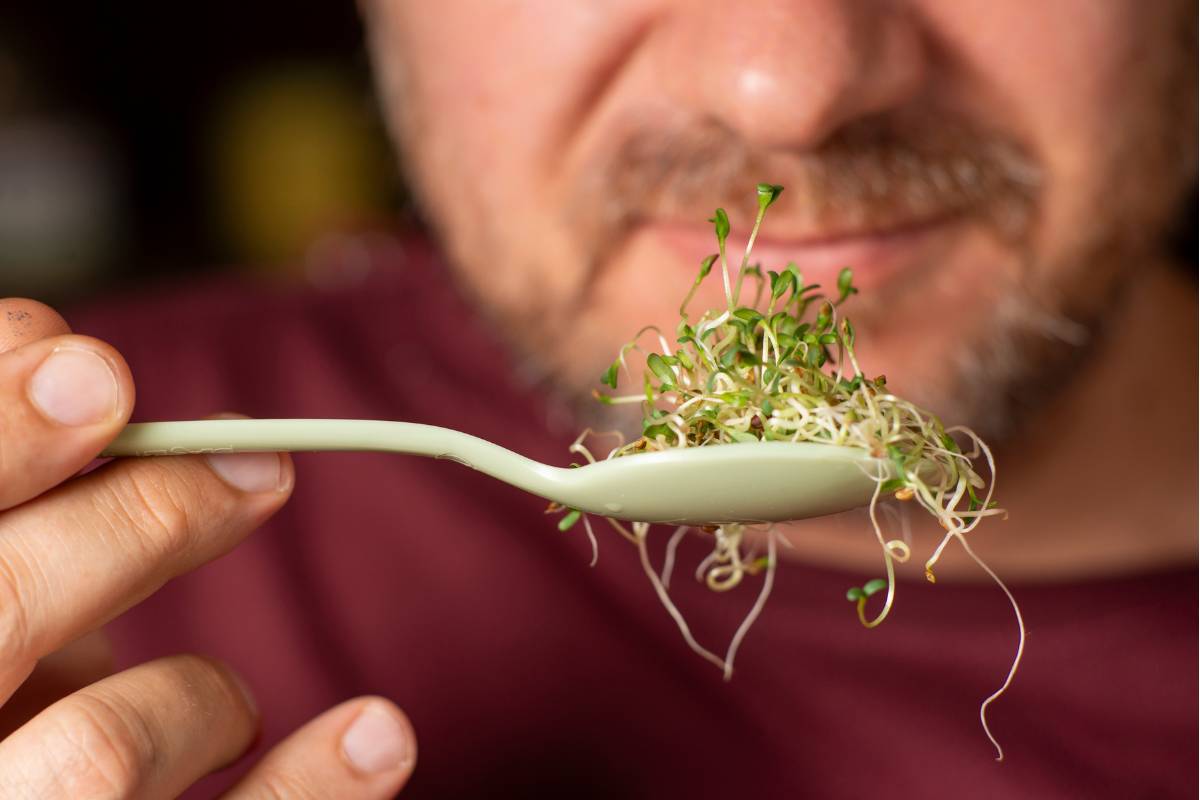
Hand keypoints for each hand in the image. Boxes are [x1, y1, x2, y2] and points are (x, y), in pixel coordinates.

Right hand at [0, 298, 415, 796]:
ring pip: (103, 746)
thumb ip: (13, 519)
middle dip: (139, 519)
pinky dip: (312, 789)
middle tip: (256, 466)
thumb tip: (73, 374)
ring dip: (197, 695)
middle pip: (5, 606)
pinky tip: (377, 736)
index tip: (95, 374)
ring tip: (228, 707)